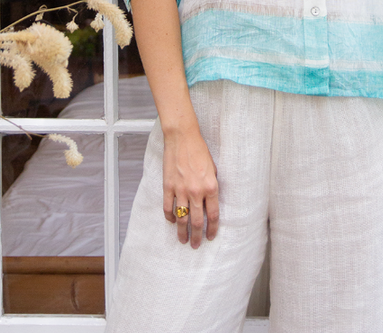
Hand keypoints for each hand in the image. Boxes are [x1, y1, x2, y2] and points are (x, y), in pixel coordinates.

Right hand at [162, 124, 218, 248]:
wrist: (182, 137)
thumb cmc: (199, 151)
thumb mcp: (213, 170)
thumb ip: (211, 188)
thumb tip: (209, 204)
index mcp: (210, 187)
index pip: (213, 215)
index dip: (212, 229)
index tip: (210, 237)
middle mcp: (196, 191)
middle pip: (197, 222)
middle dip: (197, 236)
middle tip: (195, 245)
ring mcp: (181, 190)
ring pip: (181, 219)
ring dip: (182, 232)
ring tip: (182, 240)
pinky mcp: (168, 186)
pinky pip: (168, 208)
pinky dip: (169, 217)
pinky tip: (171, 221)